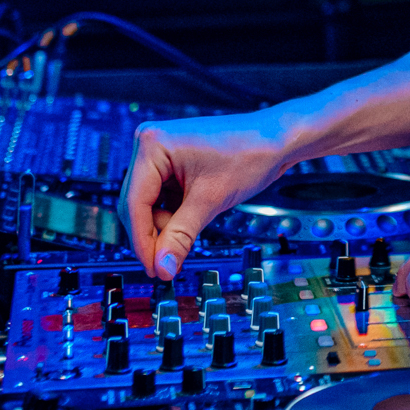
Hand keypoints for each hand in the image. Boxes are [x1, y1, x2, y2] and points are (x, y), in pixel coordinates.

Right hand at [117, 108, 297, 280]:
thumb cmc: (249, 154)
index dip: (142, 241)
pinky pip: (162, 198)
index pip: (133, 203)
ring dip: (164, 227)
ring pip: (148, 205)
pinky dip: (172, 216)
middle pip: (136, 205)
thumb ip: (181, 236)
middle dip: (153, 236)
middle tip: (166, 265)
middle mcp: (150, 145)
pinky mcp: (172, 164)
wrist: (276, 140)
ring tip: (186, 240)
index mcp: (152, 145)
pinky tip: (188, 226)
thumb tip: (162, 267)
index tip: (152, 269)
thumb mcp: (211, 200)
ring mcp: (160, 154)